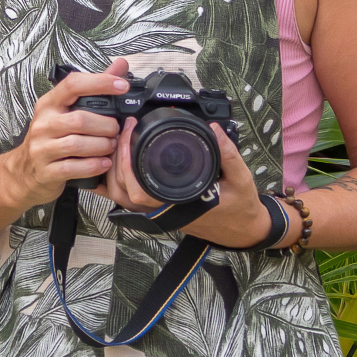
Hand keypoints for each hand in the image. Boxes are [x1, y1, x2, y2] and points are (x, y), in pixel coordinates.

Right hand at [4, 59, 129, 210]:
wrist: (24, 171)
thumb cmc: (51, 136)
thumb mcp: (67, 110)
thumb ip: (95, 88)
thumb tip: (121, 65)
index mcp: (49, 104)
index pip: (73, 85)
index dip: (100, 82)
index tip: (123, 86)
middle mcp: (43, 123)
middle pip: (80, 119)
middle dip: (106, 126)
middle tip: (117, 130)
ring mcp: (41, 148)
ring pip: (78, 144)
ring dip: (102, 146)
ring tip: (111, 146)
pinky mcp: (45, 171)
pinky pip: (73, 168)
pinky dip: (93, 166)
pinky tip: (104, 163)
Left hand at [96, 117, 281, 249]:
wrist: (242, 229)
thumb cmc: (240, 207)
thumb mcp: (241, 178)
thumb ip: (228, 153)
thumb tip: (213, 128)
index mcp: (179, 205)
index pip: (139, 191)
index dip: (127, 163)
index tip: (131, 132)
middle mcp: (164, 211)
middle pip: (122, 191)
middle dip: (116, 158)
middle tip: (125, 128)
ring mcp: (159, 212)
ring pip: (121, 197)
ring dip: (114, 170)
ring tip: (121, 139)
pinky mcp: (159, 208)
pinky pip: (129, 198)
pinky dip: (120, 181)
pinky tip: (121, 160)